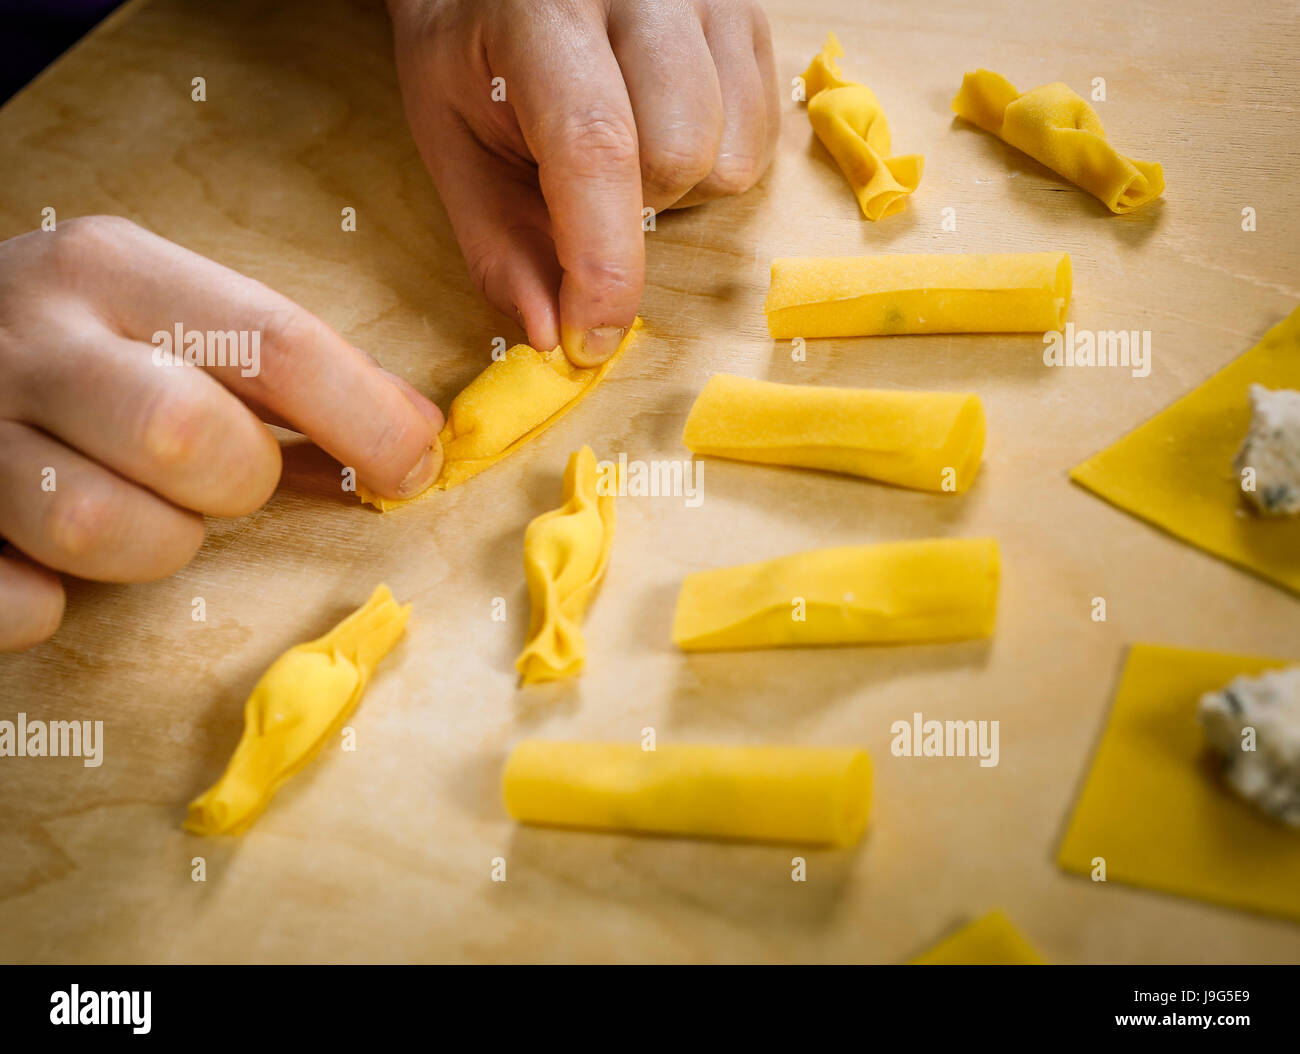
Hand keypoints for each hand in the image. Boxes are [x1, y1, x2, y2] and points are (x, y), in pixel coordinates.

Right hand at [0, 216, 443, 649]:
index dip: (367, 419)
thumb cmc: (77, 346)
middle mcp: (31, 335)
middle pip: (188, 435)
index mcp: (111, 270)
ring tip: (138, 514)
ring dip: (152, 544)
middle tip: (221, 481)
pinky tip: (49, 568)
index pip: (273, 341)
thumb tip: (419, 436)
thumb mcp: (166, 316)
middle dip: (236, 481)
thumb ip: (282, 369)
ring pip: (101, 526)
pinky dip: (50, 604)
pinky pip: (17, 602)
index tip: (414, 468)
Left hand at [389, 0, 778, 364]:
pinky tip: (663, 127)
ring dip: (677, 188)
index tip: (587, 340)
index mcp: (546, 9)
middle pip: (679, 156)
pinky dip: (714, 161)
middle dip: (631, 210)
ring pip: (730, 156)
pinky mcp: (752, 12)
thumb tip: (552, 335)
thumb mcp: (451, 138)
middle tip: (579, 181)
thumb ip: (497, 242)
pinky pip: (760, 136)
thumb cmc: (473, 51)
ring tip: (626, 146)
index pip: (596, 147)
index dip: (600, 265)